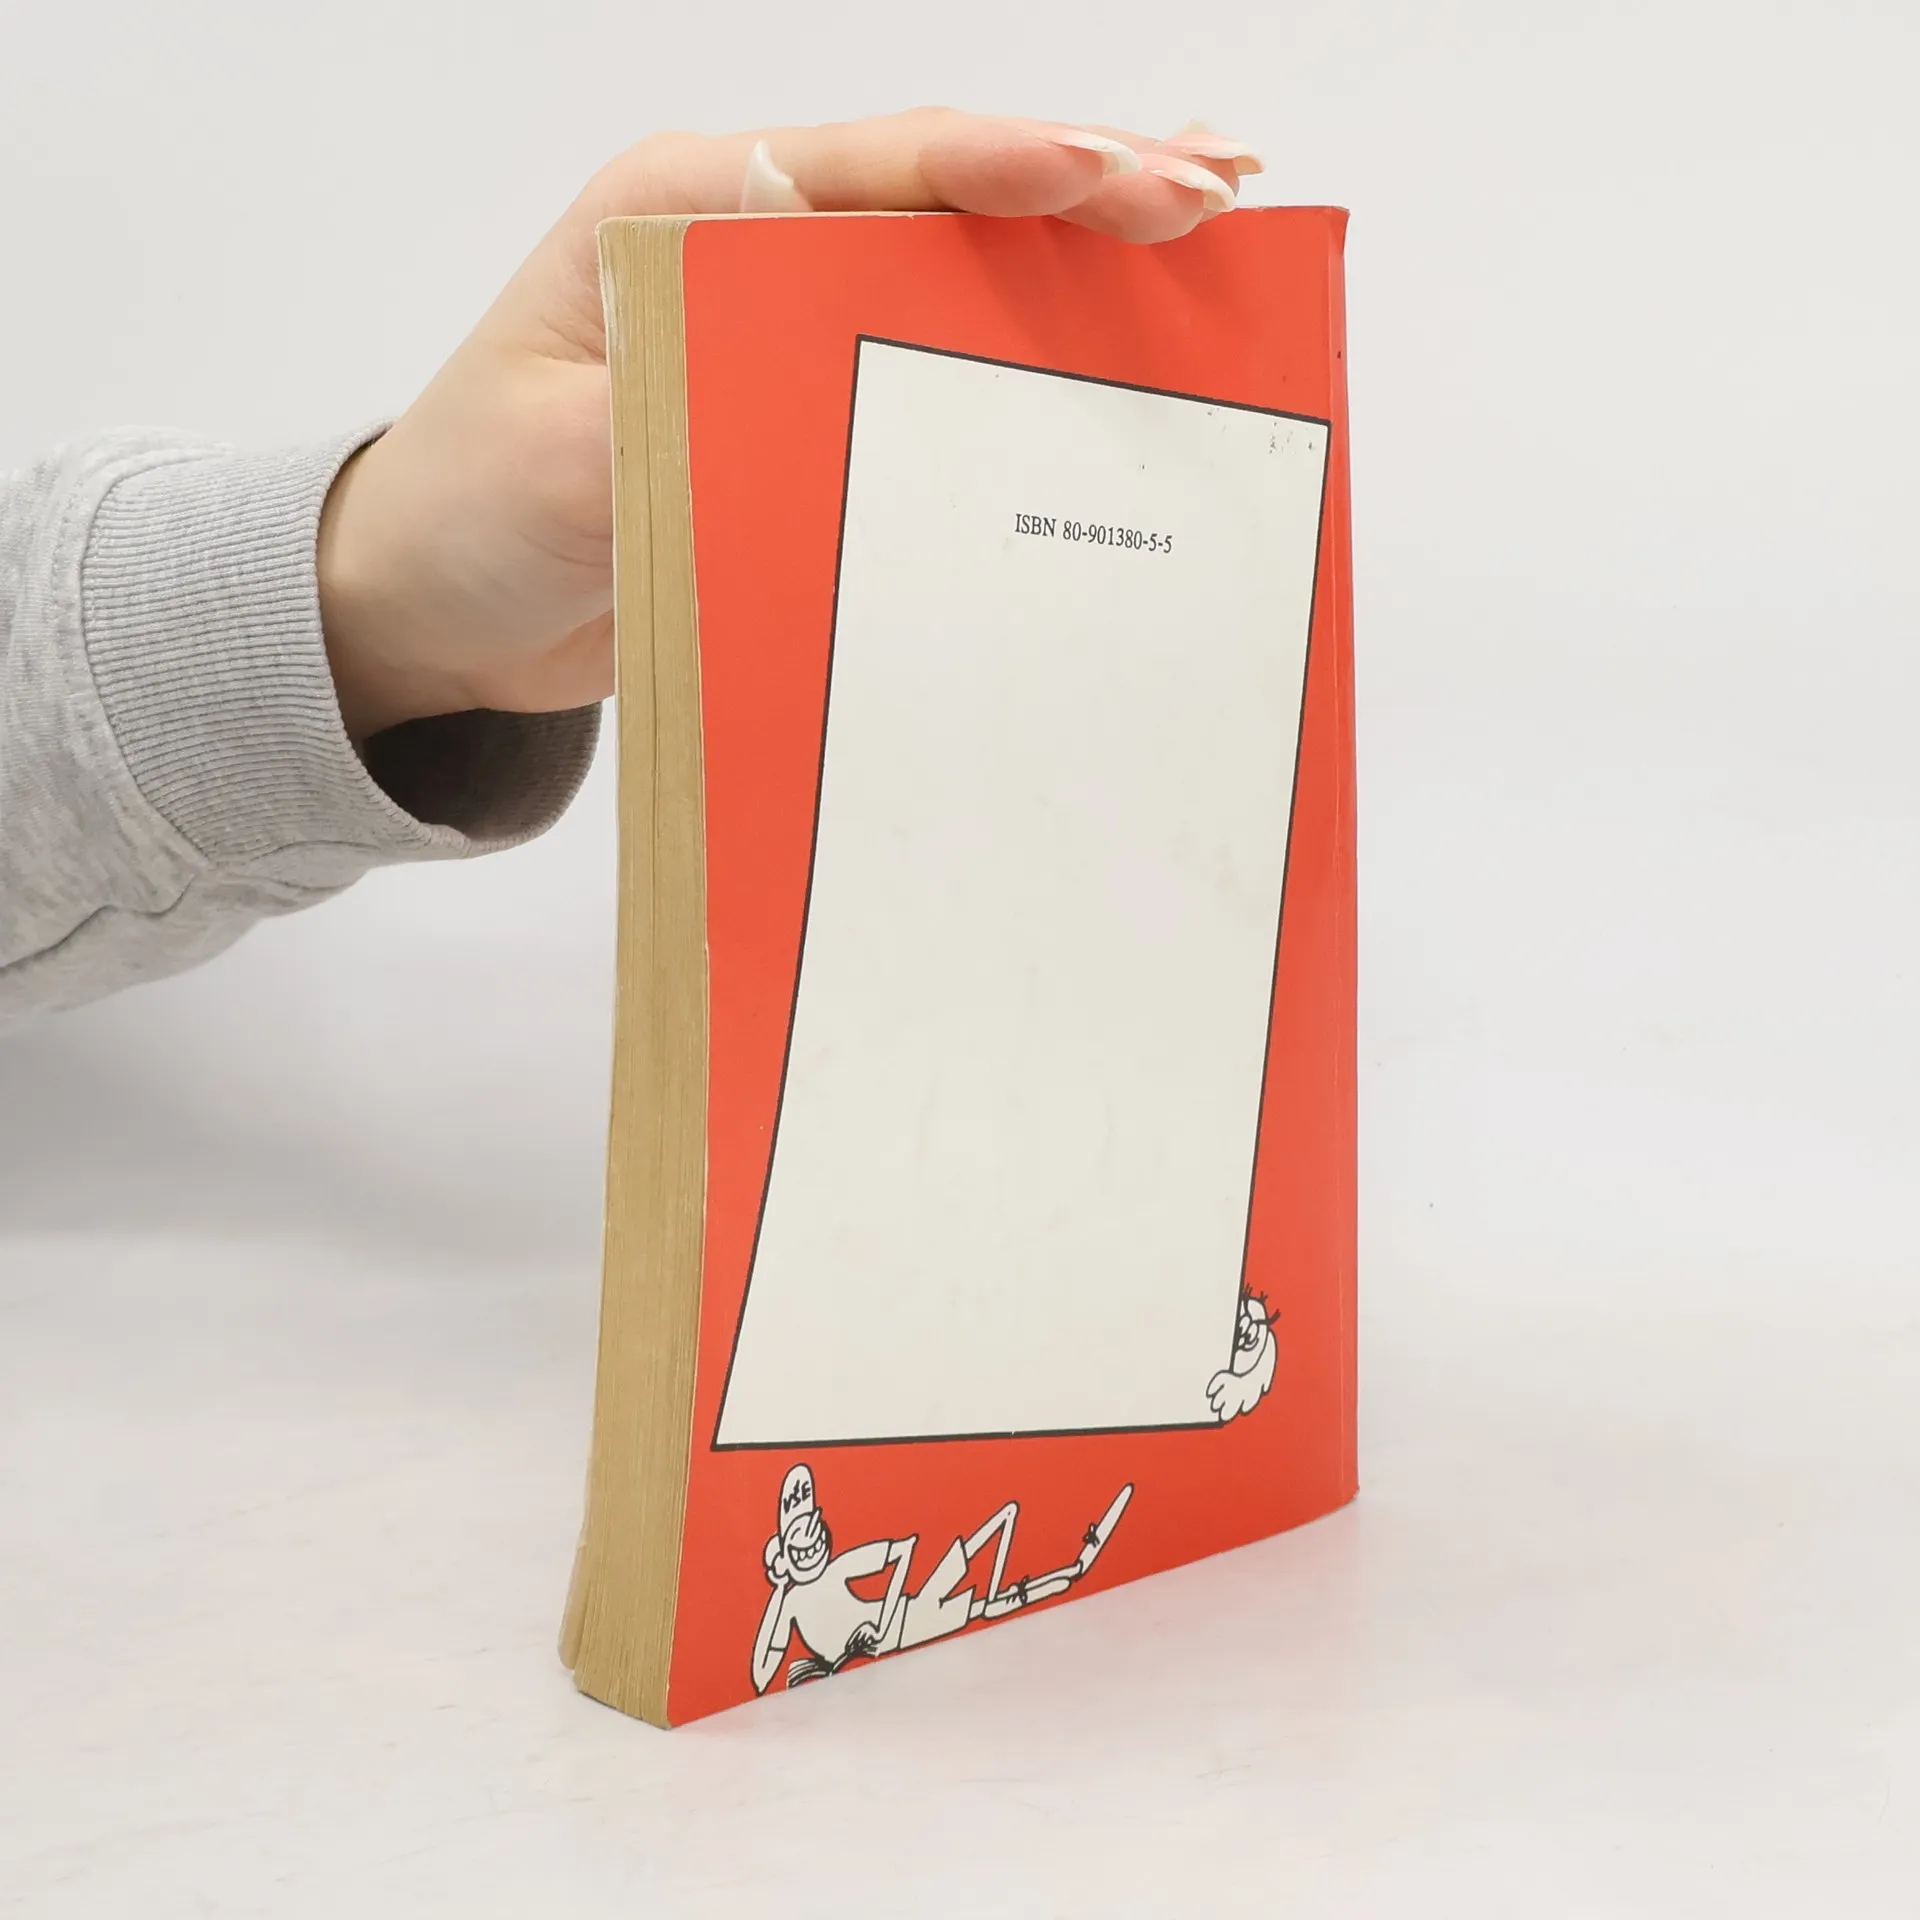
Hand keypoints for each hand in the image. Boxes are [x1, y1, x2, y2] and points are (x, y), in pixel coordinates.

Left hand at [316, 110, 1261, 740]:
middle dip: (1084, 188)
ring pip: (952, 267)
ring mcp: (780, 328)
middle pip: (940, 194)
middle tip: (1220, 192)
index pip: (874, 167)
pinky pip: (928, 365)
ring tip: (1209, 232)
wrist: (437, 607)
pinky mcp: (800, 410)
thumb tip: (865, 440)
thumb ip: (709, 428)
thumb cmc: (477, 511)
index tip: (1125, 181)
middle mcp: (745, 249)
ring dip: (1077, 256)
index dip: (1008, 169)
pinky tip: (1106, 343)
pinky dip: (1021, 349)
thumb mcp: (581, 464)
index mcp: (683, 212)